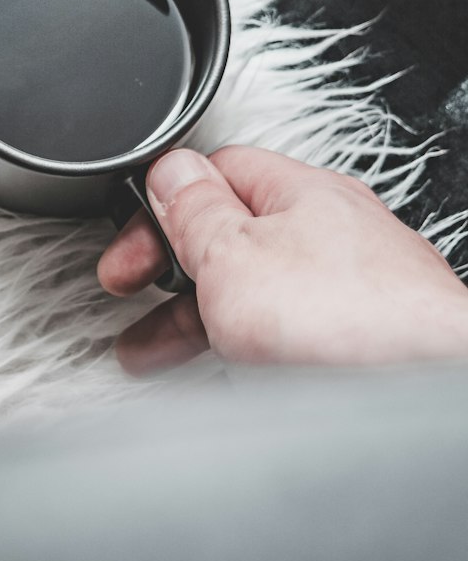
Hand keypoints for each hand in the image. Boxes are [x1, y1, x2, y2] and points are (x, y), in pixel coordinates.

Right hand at [98, 146, 467, 371]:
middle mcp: (336, 230)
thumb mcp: (233, 255)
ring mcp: (357, 286)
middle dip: (173, 270)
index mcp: (301, 191)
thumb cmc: (348, 324)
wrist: (430, 391)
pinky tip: (230, 371)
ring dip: (199, 316)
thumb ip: (194, 209)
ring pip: (259, 288)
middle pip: (233, 234)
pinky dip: (246, 347)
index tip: (131, 246)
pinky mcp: (369, 339)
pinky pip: (289, 331)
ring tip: (155, 353)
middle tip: (132, 296)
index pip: (216, 171)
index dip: (162, 205)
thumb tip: (170, 170)